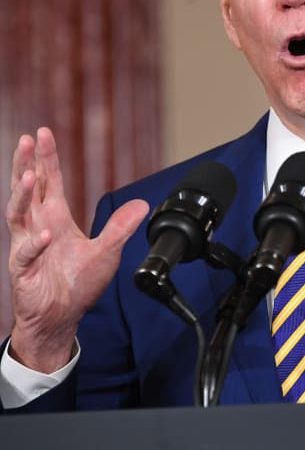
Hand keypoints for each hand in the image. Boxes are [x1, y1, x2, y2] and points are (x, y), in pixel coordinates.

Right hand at [5, 128, 147, 372]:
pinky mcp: (23, 270)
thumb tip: (142, 204)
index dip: (46, 158)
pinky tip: (44, 234)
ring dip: (23, 195)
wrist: (61, 316)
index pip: (49, 182)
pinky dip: (34, 243)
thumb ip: (120, 227)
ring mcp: (27, 247)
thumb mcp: (106, 251)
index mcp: (56, 218)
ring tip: (30, 175)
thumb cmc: (78, 284)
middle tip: (27, 139)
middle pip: (28, 190)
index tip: (42, 133)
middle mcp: (38, 227)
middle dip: (26, 163)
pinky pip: (26, 253)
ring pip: (18, 214)